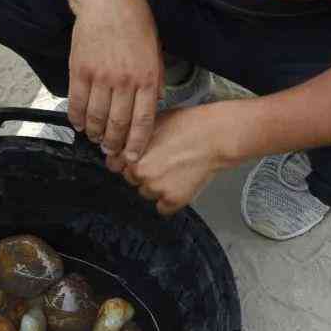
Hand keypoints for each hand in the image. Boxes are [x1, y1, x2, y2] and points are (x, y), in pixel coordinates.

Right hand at [67, 0, 160, 160]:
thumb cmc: (135, 21)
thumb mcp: (155, 50)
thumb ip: (154, 79)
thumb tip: (154, 103)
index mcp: (148, 77)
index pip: (143, 121)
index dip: (137, 144)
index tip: (132, 157)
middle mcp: (125, 81)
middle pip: (118, 124)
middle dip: (114, 143)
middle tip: (111, 152)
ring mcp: (101, 77)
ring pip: (96, 117)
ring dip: (95, 133)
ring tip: (95, 138)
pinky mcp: (80, 70)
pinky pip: (76, 102)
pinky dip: (76, 117)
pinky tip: (78, 124)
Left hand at [114, 103, 239, 214]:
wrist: (215, 135)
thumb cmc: (187, 124)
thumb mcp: (151, 123)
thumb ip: (133, 138)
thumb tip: (122, 146)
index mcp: (130, 153)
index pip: (114, 166)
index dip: (127, 161)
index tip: (139, 158)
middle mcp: (139, 173)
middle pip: (131, 180)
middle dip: (143, 173)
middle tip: (162, 162)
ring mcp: (155, 188)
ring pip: (146, 193)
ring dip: (156, 186)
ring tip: (174, 170)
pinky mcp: (172, 200)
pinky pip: (163, 208)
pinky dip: (170, 199)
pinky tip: (180, 183)